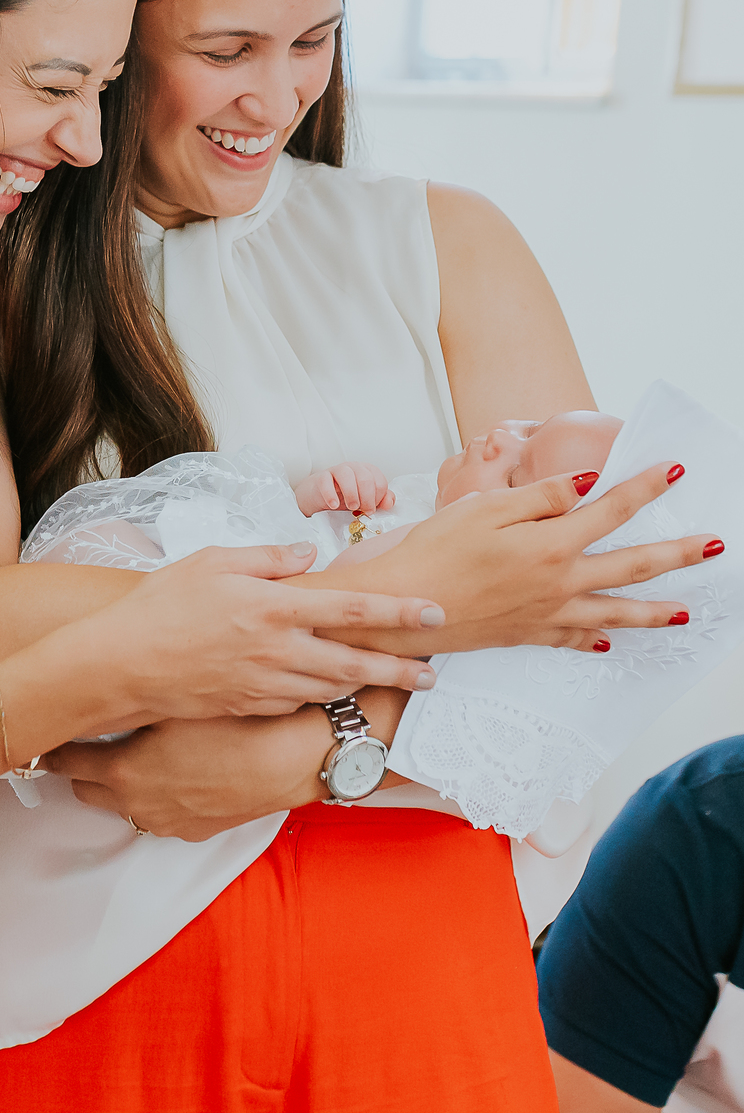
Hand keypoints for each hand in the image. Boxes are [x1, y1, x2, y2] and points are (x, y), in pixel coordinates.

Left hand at [44, 708, 331, 840]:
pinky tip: (177, 768)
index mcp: (124, 771)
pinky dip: (156, 794)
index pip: (64, 762)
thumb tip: (100, 690)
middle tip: (92, 736)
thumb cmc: (235, 722)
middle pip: (85, 789)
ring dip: (121, 782)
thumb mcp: (174, 700)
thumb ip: (131, 699)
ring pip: (122, 804)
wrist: (292, 758)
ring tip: (139, 750)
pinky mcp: (195, 830)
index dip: (53, 745)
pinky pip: (159, 813)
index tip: (50, 732)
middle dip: (83, 766)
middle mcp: (138, 804)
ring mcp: (166, 822)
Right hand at [81, 543, 443, 722]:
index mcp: (274, 607)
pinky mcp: (249, 707)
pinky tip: (334, 690)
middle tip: (435, 673)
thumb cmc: (161, 604)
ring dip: (370, 686)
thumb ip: (266, 557)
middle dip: (401, 668)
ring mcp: (265, 685)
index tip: (435, 613)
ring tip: (400, 683)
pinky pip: (298, 702)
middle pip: (355, 661)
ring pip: (332, 688)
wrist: (121, 664)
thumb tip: (306, 554)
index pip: (352, 610)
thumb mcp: (212, 561)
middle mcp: (278, 650)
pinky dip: (323, 696)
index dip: (400, 612)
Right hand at [294, 462, 394, 516]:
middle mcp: (353, 467)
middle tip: (363, 511)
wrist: (319, 498)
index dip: (378, 497)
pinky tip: (334, 505)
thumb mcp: (365, 501)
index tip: (372, 509)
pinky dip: (331, 494)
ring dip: (351, 493)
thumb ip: (381, 501)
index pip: (379, 481)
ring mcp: (336, 470)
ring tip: (351, 507)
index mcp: (367, 472)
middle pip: (365, 477)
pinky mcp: (321, 477)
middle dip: (367, 497)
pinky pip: (326, 481)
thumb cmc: (344, 498)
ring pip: (347, 474)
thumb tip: (389, 503)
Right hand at [329, 463, 720, 655]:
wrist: (400, 610)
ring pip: (615, 612)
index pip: (611, 509)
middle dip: (677, 554)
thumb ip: (541, 495)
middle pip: (631, 566)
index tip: (676, 472)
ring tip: (686, 614)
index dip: (645, 487)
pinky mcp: (527, 634)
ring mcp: (546, 613)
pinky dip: (597, 637)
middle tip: (714, 547)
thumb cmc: (434, 551)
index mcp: (550, 543)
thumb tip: (588, 482)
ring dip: (656, 612)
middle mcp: (558, 582)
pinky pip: (575, 637)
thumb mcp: (484, 507)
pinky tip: (608, 639)